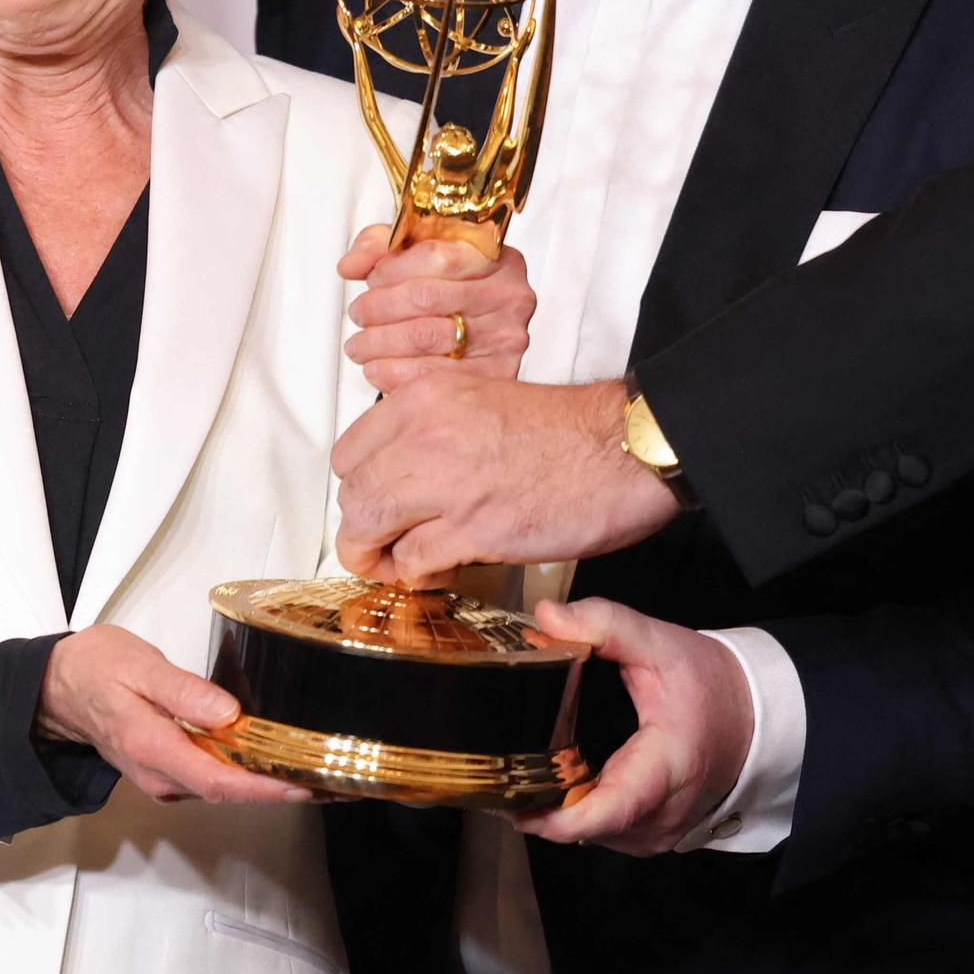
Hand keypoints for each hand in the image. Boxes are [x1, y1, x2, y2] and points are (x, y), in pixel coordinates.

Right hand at [36, 626, 311, 805]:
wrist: (60, 687)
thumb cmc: (97, 669)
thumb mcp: (139, 666)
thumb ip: (183, 692)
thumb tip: (227, 713)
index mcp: (153, 747)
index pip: (220, 780)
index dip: (266, 788)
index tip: (307, 785)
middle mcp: (160, 775)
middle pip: (230, 792)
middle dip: (283, 790)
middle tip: (335, 780)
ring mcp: (164, 778)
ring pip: (226, 788)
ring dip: (271, 783)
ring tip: (320, 770)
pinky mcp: (170, 771)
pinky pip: (217, 778)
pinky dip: (250, 774)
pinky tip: (278, 760)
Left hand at [331, 368, 682, 583]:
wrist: (624, 446)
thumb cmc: (567, 430)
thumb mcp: (478, 402)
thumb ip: (431, 430)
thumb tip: (398, 474)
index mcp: (425, 399)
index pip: (349, 453)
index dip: (358, 488)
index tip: (376, 505)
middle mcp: (426, 434)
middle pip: (352, 494)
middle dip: (362, 526)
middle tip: (386, 543)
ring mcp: (448, 482)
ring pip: (366, 527)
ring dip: (377, 556)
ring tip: (402, 564)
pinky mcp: (474, 528)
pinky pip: (411, 561)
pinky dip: (416, 574)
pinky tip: (440, 570)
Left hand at [338, 226, 532, 391]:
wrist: (481, 334)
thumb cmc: (451, 289)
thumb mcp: (418, 251)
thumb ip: (380, 246)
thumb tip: (351, 266)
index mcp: (495, 257)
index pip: (436, 255)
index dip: (392, 269)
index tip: (371, 280)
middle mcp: (508, 296)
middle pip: (425, 297)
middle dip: (378, 307)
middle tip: (358, 314)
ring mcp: (504, 337)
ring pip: (425, 337)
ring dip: (378, 343)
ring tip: (360, 345)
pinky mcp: (494, 375)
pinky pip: (432, 376)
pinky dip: (393, 373)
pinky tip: (377, 367)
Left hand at [512, 598, 753, 855]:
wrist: (754, 716)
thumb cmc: (708, 683)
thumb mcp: (659, 642)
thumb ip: (604, 623)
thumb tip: (546, 617)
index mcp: (666, 768)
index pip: (607, 811)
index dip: (555, 816)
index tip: (510, 801)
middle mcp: (662, 815)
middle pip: (585, 827)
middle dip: (537, 807)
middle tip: (493, 772)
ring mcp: (657, 833)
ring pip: (590, 835)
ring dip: (553, 813)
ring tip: (514, 776)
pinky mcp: (651, 836)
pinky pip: (603, 834)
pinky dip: (575, 814)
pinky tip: (551, 786)